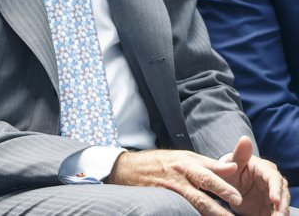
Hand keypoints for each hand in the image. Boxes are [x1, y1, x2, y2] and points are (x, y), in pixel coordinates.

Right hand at [109, 147, 242, 214]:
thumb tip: (234, 167)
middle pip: (200, 197)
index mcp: (187, 165)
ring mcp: (170, 193)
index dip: (223, 187)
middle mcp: (179, 179)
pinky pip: (180, 211)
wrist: (130, 168)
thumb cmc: (164, 162)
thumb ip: (211, 164)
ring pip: (192, 208)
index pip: (208, 177)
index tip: (238, 198)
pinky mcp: (163, 202)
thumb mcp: (186, 157)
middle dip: (217, 209)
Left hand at [218, 136, 288, 215]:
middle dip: (281, 206)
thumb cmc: (228, 170)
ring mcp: (272, 195)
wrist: (226, 184)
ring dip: (280, 213)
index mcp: (265, 169)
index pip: (274, 179)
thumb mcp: (231, 163)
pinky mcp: (270, 207)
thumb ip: (239, 154)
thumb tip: (245, 139)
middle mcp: (272, 182)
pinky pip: (275, 213)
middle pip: (282, 194)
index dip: (276, 190)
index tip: (274, 200)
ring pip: (281, 205)